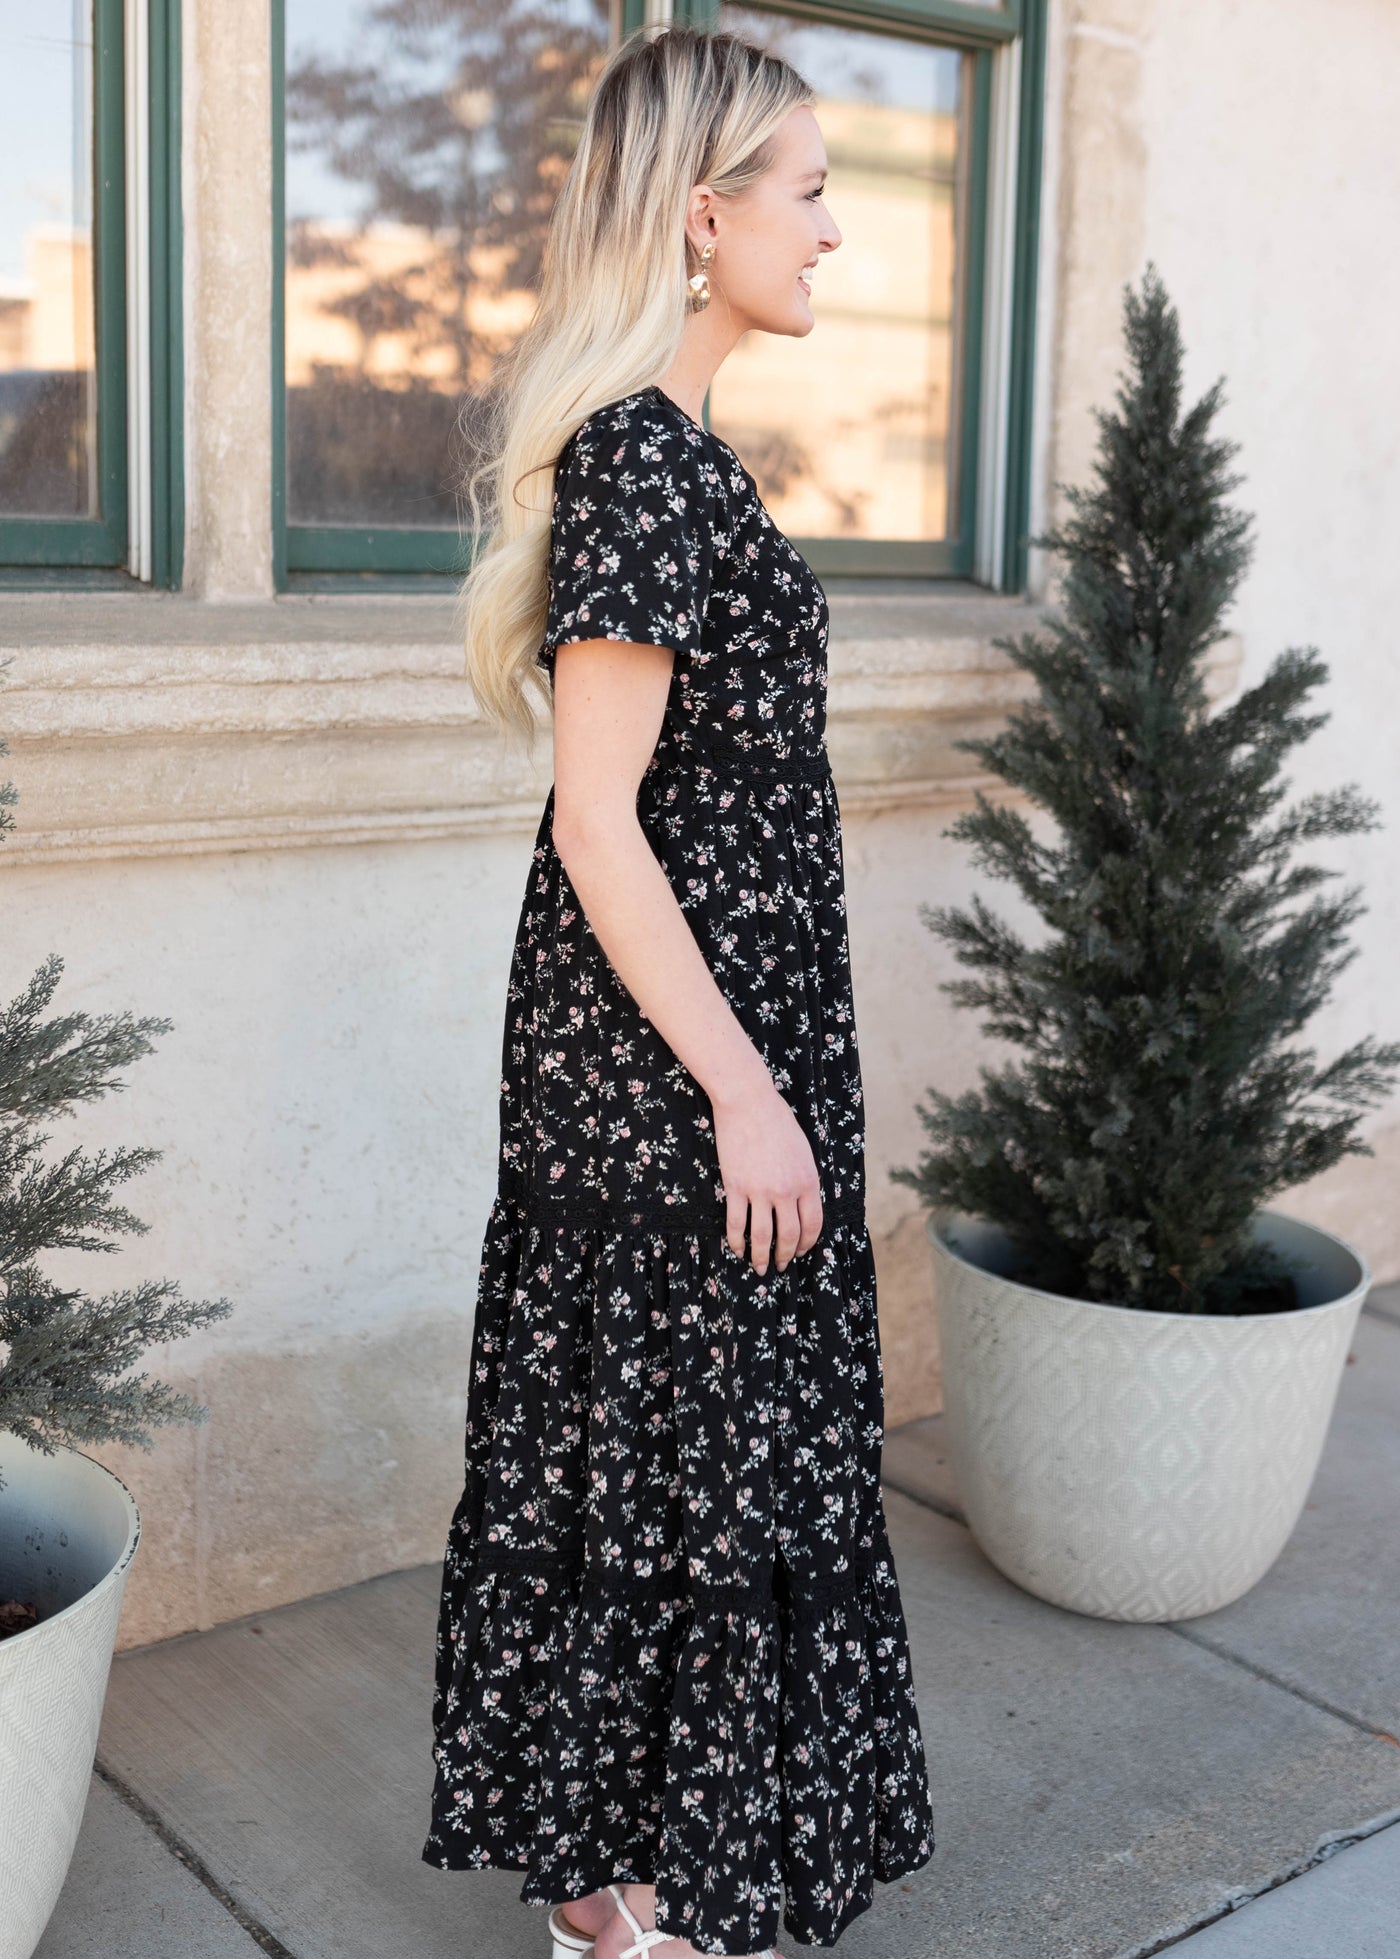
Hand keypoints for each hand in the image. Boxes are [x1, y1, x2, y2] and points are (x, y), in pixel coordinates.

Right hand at [711, 1078, 823, 1275]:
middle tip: (781, 1266)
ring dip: (762, 1257)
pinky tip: (737, 1249)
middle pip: (789, 1235)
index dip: (807, 1243)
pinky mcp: (736, 1187)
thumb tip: (801, 1204)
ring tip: (760, 1267)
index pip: (812, 1224)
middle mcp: (786, 1190)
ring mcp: (760, 1190)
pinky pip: (737, 1223)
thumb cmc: (777, 1120)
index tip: (800, 1251)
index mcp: (808, 1181)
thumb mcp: (802, 1151)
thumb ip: (804, 1178)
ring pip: (762, 1236)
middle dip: (786, 1256)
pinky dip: (737, 1241)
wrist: (748, 1101)